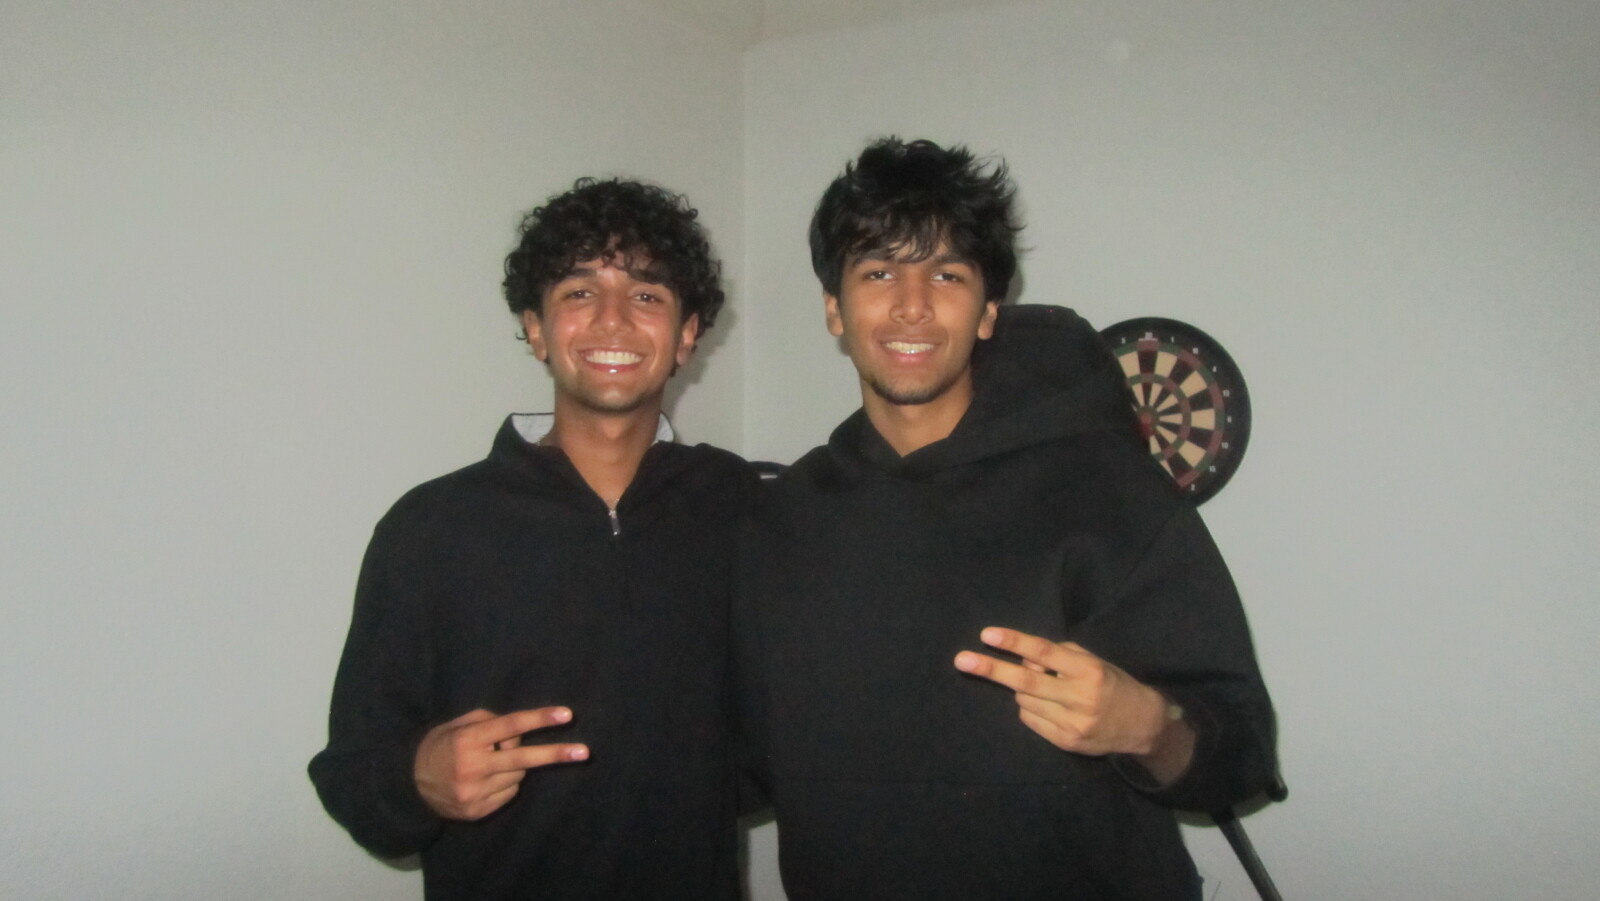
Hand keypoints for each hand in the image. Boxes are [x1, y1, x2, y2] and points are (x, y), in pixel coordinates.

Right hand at [414, 707, 588, 819]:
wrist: (409, 787)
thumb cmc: (439, 747)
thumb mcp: (457, 725)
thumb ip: (488, 721)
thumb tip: (518, 731)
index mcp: (467, 741)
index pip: (509, 726)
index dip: (539, 720)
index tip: (566, 715)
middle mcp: (472, 767)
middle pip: (522, 759)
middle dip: (555, 754)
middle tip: (585, 752)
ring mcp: (475, 793)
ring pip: (517, 776)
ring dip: (514, 767)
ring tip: (491, 764)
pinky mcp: (477, 811)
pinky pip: (508, 793)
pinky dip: (504, 784)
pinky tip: (485, 781)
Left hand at [954, 627, 1192, 781]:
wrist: (1142, 726)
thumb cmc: (1112, 684)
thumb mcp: (1093, 662)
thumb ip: (1059, 656)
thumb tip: (1024, 657)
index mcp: (1089, 671)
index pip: (1045, 653)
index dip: (1015, 643)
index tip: (988, 635)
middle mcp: (1079, 698)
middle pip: (1026, 682)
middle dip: (991, 670)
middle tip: (962, 660)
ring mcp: (1071, 724)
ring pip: (1025, 700)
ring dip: (1024, 690)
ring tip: (1047, 689)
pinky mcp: (1065, 742)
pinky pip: (1030, 719)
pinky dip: (1031, 708)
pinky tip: (1050, 706)